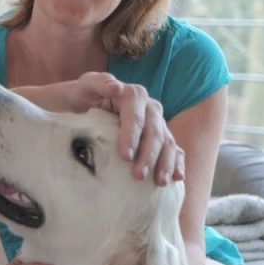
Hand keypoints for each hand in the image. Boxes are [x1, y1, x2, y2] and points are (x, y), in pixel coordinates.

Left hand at [69, 72, 183, 185]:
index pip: (136, 117)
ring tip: (159, 182)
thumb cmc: (86, 95)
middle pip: (154, 132)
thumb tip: (115, 87)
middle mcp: (150, 108)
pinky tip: (177, 178)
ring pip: (167, 142)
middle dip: (148, 154)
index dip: (132, 136)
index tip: (125, 156)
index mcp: (134, 95)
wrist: (87, 102)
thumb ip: (100, 82)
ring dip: (165, 163)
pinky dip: (177, 163)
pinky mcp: (161, 136)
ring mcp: (158, 123)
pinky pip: (175, 150)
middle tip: (138, 175)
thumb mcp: (87, 84)